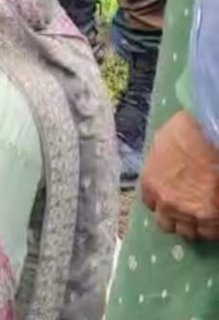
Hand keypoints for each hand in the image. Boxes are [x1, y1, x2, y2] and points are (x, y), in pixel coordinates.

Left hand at [141, 110, 218, 240]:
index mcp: (150, 184)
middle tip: (188, 206)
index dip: (161, 199)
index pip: (150, 202)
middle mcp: (166, 204)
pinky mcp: (212, 221)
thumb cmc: (188, 130)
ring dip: (194, 223)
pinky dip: (212, 226)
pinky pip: (210, 233)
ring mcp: (190, 215)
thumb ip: (160, 161)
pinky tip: (215, 214)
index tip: (171, 195)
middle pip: (167, 223)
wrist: (213, 135)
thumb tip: (166, 165)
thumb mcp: (163, 141)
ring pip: (190, 232)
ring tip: (204, 211)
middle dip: (175, 216)